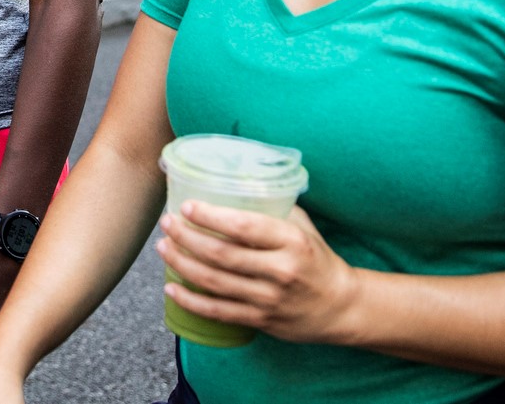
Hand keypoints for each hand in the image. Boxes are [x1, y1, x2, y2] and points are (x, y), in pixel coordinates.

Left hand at [156, 200, 362, 345]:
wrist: (341, 306)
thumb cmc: (317, 258)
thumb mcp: (302, 227)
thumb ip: (272, 207)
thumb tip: (234, 183)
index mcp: (291, 241)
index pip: (243, 226)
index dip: (210, 217)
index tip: (186, 206)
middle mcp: (280, 271)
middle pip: (221, 255)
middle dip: (186, 238)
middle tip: (167, 223)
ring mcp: (269, 299)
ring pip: (215, 282)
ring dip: (182, 264)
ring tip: (163, 248)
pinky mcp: (261, 320)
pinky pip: (218, 312)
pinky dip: (191, 301)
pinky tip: (171, 288)